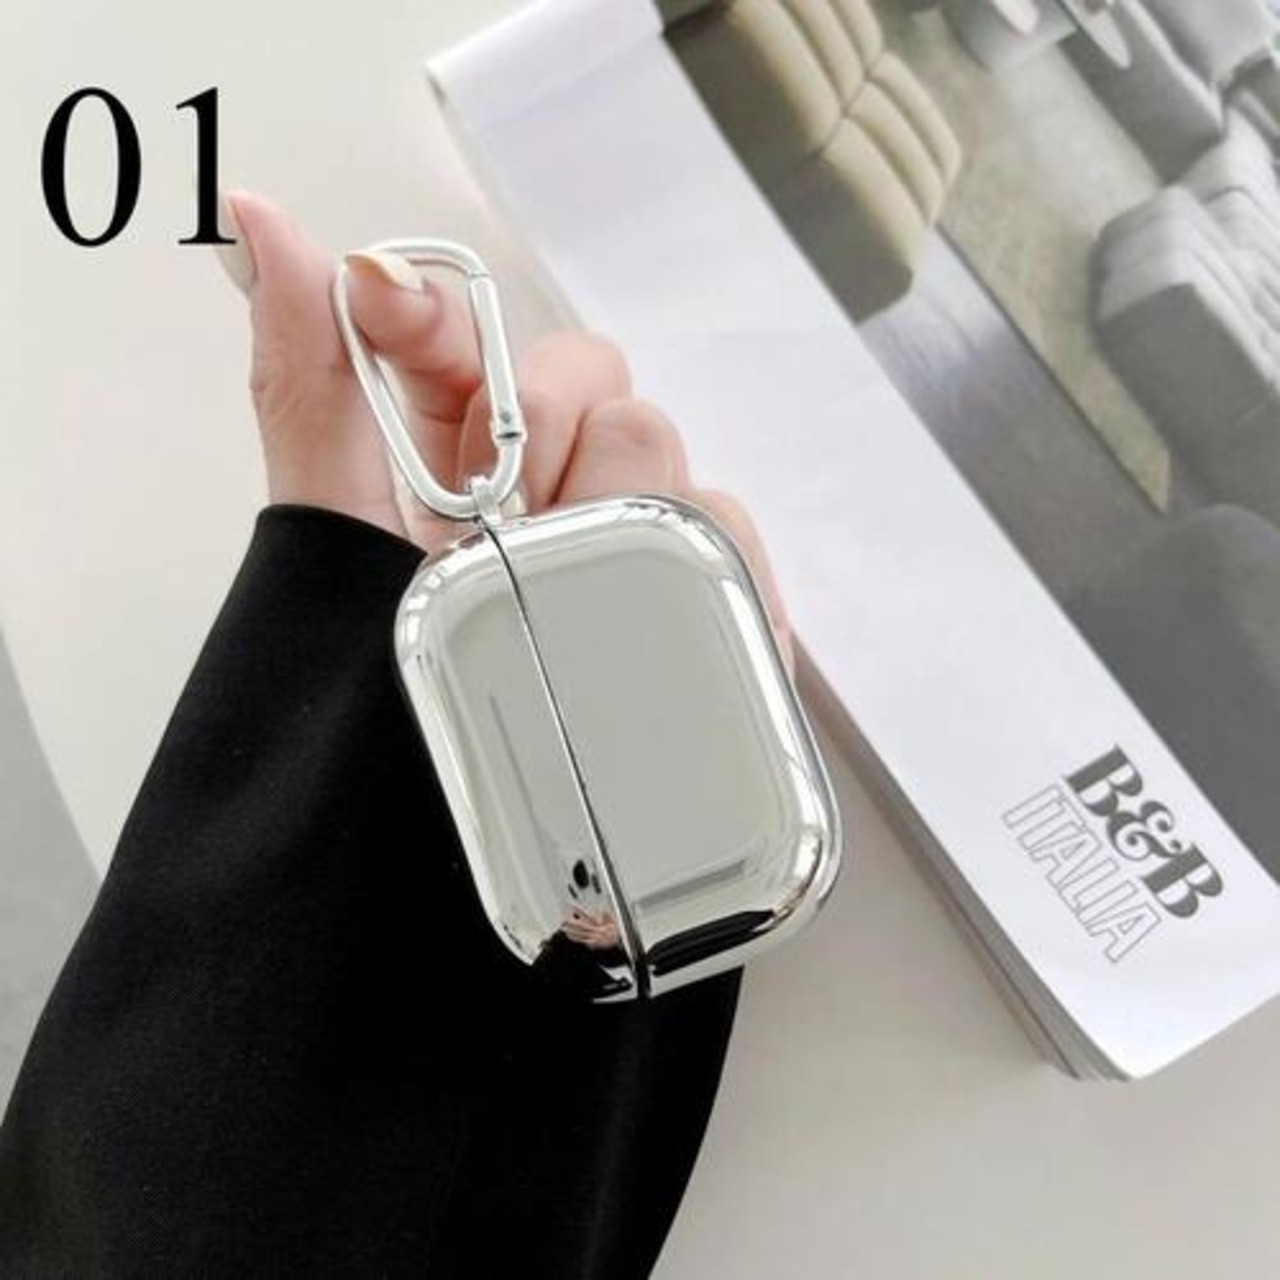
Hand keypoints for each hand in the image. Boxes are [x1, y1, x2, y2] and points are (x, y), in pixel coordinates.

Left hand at [218, 191, 792, 666]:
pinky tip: (643, 612)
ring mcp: (622, 536)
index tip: (386, 307)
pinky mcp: (692, 592)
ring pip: (658, 443)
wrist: (429, 837)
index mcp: (456, 460)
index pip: (467, 342)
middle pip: (586, 376)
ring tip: (553, 592)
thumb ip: (306, 380)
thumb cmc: (370, 698)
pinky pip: (727, 529)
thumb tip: (260, 224)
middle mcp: (544, 487)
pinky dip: (695, 559)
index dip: (429, 312)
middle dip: (538, 428)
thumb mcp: (332, 532)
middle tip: (490, 516)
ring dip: (605, 502)